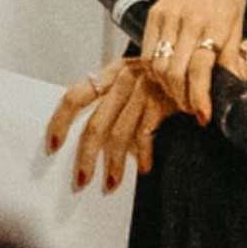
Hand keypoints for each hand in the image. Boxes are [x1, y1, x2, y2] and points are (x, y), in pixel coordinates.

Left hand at [45, 56, 187, 190]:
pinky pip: (145, 135)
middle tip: (81, 180)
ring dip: (113, 164)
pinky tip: (142, 168)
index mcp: (110, 74)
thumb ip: (111, 99)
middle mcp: (123, 81)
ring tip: (110, 184)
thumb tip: (89, 137)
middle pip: (95, 125)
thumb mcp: (132, 78)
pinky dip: (143, 155)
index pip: (75, 97)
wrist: (194, 63)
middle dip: (86, 157)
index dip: (60, 122)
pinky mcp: (161, 103)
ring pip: (119, 135)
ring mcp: (142, 92)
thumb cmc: (160, 76)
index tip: (52, 146)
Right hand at [136, 0, 246, 118]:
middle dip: (181, 98)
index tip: (202, 116)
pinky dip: (154, 72)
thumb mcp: (238, 23)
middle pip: (173, 72)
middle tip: (192, 108)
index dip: (199, 97)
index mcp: (212, 24)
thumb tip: (233, 87)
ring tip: (180, 95)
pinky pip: (146, 53)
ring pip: (157, 66)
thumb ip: (232, 56)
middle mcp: (186, 21)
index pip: (200, 69)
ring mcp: (166, 18)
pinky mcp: (153, 16)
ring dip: (167, 88)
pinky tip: (166, 78)